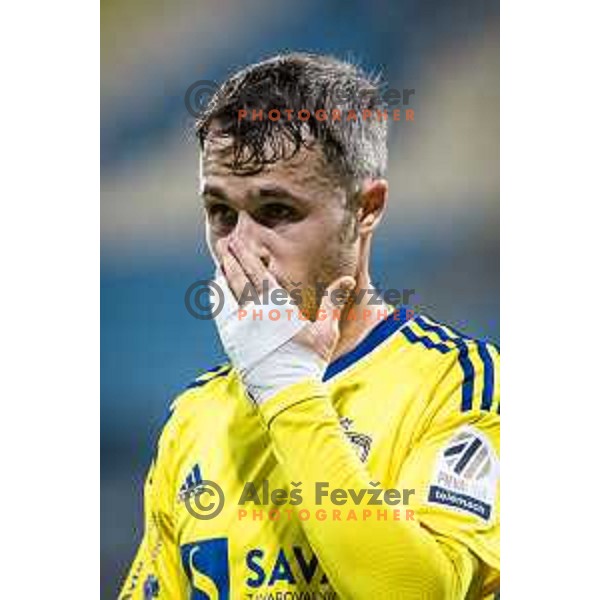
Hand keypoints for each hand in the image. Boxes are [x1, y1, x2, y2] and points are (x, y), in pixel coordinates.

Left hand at [214, 237, 354, 402]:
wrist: (286, 391)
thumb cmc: (309, 360)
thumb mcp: (325, 330)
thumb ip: (333, 301)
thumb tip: (348, 279)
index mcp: (276, 305)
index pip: (257, 272)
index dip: (246, 254)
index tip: (237, 241)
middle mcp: (254, 312)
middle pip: (238, 278)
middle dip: (230, 258)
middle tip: (224, 241)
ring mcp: (240, 326)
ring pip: (225, 294)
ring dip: (222, 275)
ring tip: (220, 262)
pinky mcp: (231, 341)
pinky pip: (220, 312)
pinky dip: (217, 297)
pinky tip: (216, 291)